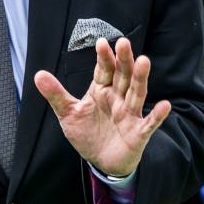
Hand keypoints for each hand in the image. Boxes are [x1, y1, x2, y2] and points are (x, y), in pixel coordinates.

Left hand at [34, 37, 170, 176]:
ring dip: (140, 78)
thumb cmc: (87, 133)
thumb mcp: (68, 113)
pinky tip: (165, 106)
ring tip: (144, 61)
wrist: (100, 161)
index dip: (103, 58)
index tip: (101, 42)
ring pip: (135, 93)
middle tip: (124, 43)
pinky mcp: (138, 133)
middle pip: (122, 76)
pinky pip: (149, 123)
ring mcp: (129, 114)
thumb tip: (38, 74)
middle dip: (123, 60)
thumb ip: (56, 94)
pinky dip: (157, 116)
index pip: (104, 70)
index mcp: (101, 90)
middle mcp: (117, 98)